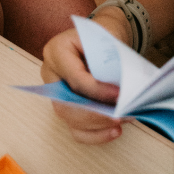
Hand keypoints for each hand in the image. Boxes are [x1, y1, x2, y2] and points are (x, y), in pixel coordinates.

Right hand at [40, 16, 126, 144]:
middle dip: (95, 115)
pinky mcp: (67, 109)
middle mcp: (51, 75)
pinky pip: (77, 129)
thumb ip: (108, 63)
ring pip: (71, 121)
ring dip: (99, 126)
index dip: (97, 90)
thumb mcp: (106, 40)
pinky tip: (115, 131)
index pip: (75, 78)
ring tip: (122, 120)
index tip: (120, 94)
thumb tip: (121, 91)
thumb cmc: (103, 38)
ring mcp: (56, 95)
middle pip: (66, 105)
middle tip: (120, 116)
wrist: (102, 40)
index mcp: (56, 51)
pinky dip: (97, 134)